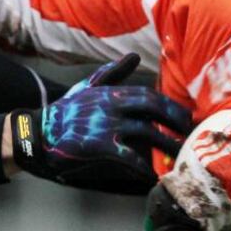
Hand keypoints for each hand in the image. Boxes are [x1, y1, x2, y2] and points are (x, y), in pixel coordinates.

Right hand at [9, 54, 191, 194]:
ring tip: (181, 157)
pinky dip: (142, 167)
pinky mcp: (98, 145)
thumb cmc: (66, 111)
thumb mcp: (88, 86)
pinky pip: (127, 156)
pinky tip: (153, 175)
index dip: (171, 106)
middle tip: (191, 134)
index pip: (150, 95)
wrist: (39, 133)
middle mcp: (112, 105)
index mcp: (112, 92)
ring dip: (166, 145)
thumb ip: (112, 72)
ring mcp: (105, 124)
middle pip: (153, 109)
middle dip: (176, 120)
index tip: (186, 118)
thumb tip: (133, 55)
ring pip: (146, 132)